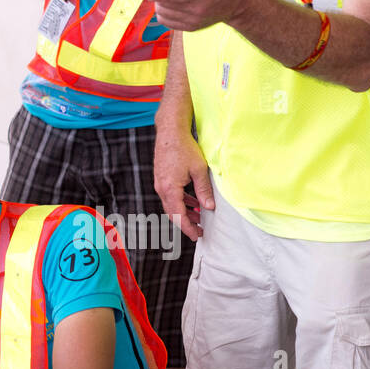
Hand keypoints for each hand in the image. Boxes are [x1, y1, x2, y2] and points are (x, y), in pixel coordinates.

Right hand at [153, 125, 213, 240]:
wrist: (170, 132)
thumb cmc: (183, 148)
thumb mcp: (199, 170)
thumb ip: (204, 191)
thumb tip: (209, 207)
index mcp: (170, 189)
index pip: (178, 216)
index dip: (188, 228)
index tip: (197, 236)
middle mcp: (161, 188)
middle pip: (172, 213)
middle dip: (186, 223)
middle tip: (199, 231)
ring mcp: (159, 183)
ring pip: (171, 204)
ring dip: (184, 212)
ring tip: (199, 216)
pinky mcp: (161, 178)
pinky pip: (170, 195)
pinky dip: (181, 201)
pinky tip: (193, 201)